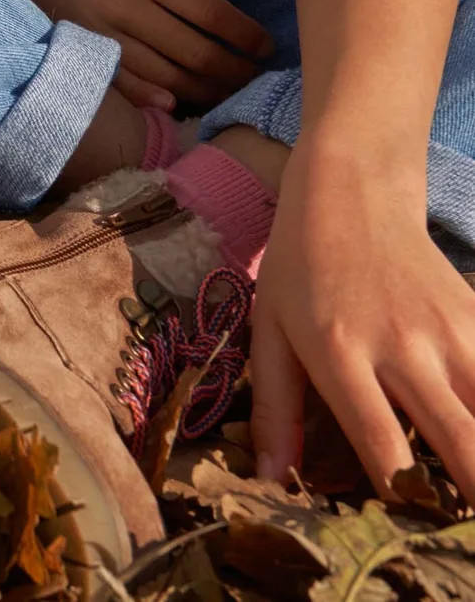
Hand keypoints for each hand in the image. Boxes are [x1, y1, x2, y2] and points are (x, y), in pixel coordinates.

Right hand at [0, 0, 272, 109]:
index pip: (210, 11)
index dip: (245, 34)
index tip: (267, 46)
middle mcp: (125, 6)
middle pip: (194, 51)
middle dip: (233, 70)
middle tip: (257, 78)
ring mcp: (100, 35)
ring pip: (166, 77)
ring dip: (204, 90)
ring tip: (229, 93)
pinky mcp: (79, 51)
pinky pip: (126, 85)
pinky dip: (155, 100)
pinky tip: (178, 105)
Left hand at [252, 140, 474, 498]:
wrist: (351, 191)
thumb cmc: (301, 266)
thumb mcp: (269, 329)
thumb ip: (274, 408)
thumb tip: (269, 478)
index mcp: (340, 351)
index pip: (382, 444)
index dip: (402, 498)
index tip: (406, 529)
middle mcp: (402, 345)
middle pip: (461, 443)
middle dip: (473, 500)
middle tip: (464, 532)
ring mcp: (449, 330)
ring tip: (470, 495)